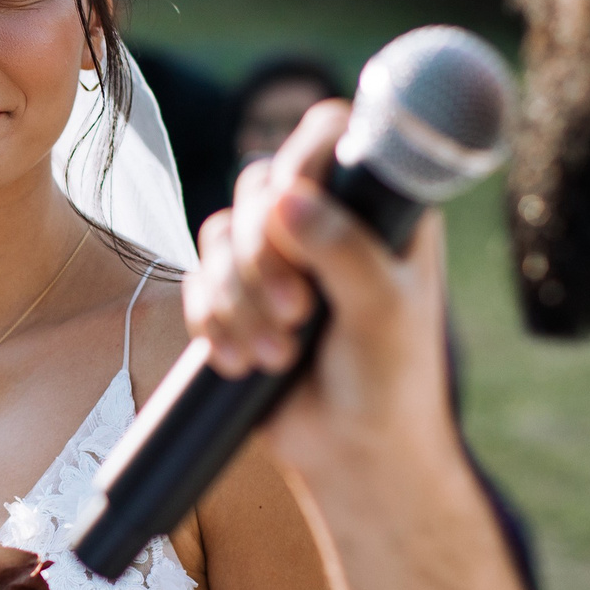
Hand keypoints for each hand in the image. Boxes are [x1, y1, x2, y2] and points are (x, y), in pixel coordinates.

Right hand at [184, 102, 457, 498]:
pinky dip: (213, 323)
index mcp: (377, 207)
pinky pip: (198, 283)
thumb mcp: (382, 310)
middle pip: (261, 186)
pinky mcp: (237, 295)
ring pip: (222, 235)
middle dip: (264, 256)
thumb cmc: (392, 379)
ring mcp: (277, 258)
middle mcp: (325, 219)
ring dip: (240, 299)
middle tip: (296, 311)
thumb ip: (343, 249)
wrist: (354, 453)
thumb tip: (289, 197)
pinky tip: (240, 362)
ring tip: (278, 355)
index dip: (302, 159)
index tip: (292, 206)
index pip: (330, 136)